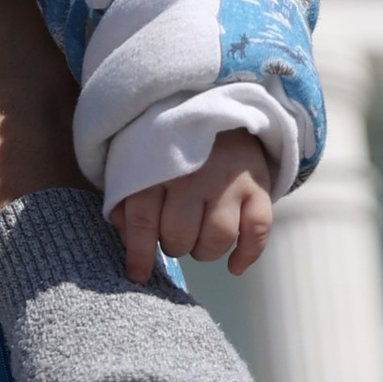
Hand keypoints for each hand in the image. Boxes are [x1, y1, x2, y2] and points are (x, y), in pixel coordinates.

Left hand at [114, 134, 275, 284]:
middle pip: (181, 235)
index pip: (143, 221)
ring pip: (218, 237)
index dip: (139, 254)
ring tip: (199, 242)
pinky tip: (234, 266)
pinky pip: (257, 230)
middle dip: (174, 246)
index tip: (137, 275)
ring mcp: (228, 181)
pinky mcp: (257, 185)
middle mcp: (192, 176)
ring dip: (205, 251)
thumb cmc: (166, 144)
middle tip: (174, 237)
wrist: (214, 106)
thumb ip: (125, 197)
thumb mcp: (136, 160)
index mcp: (156, 169)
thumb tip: (126, 238)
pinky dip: (247, 254)